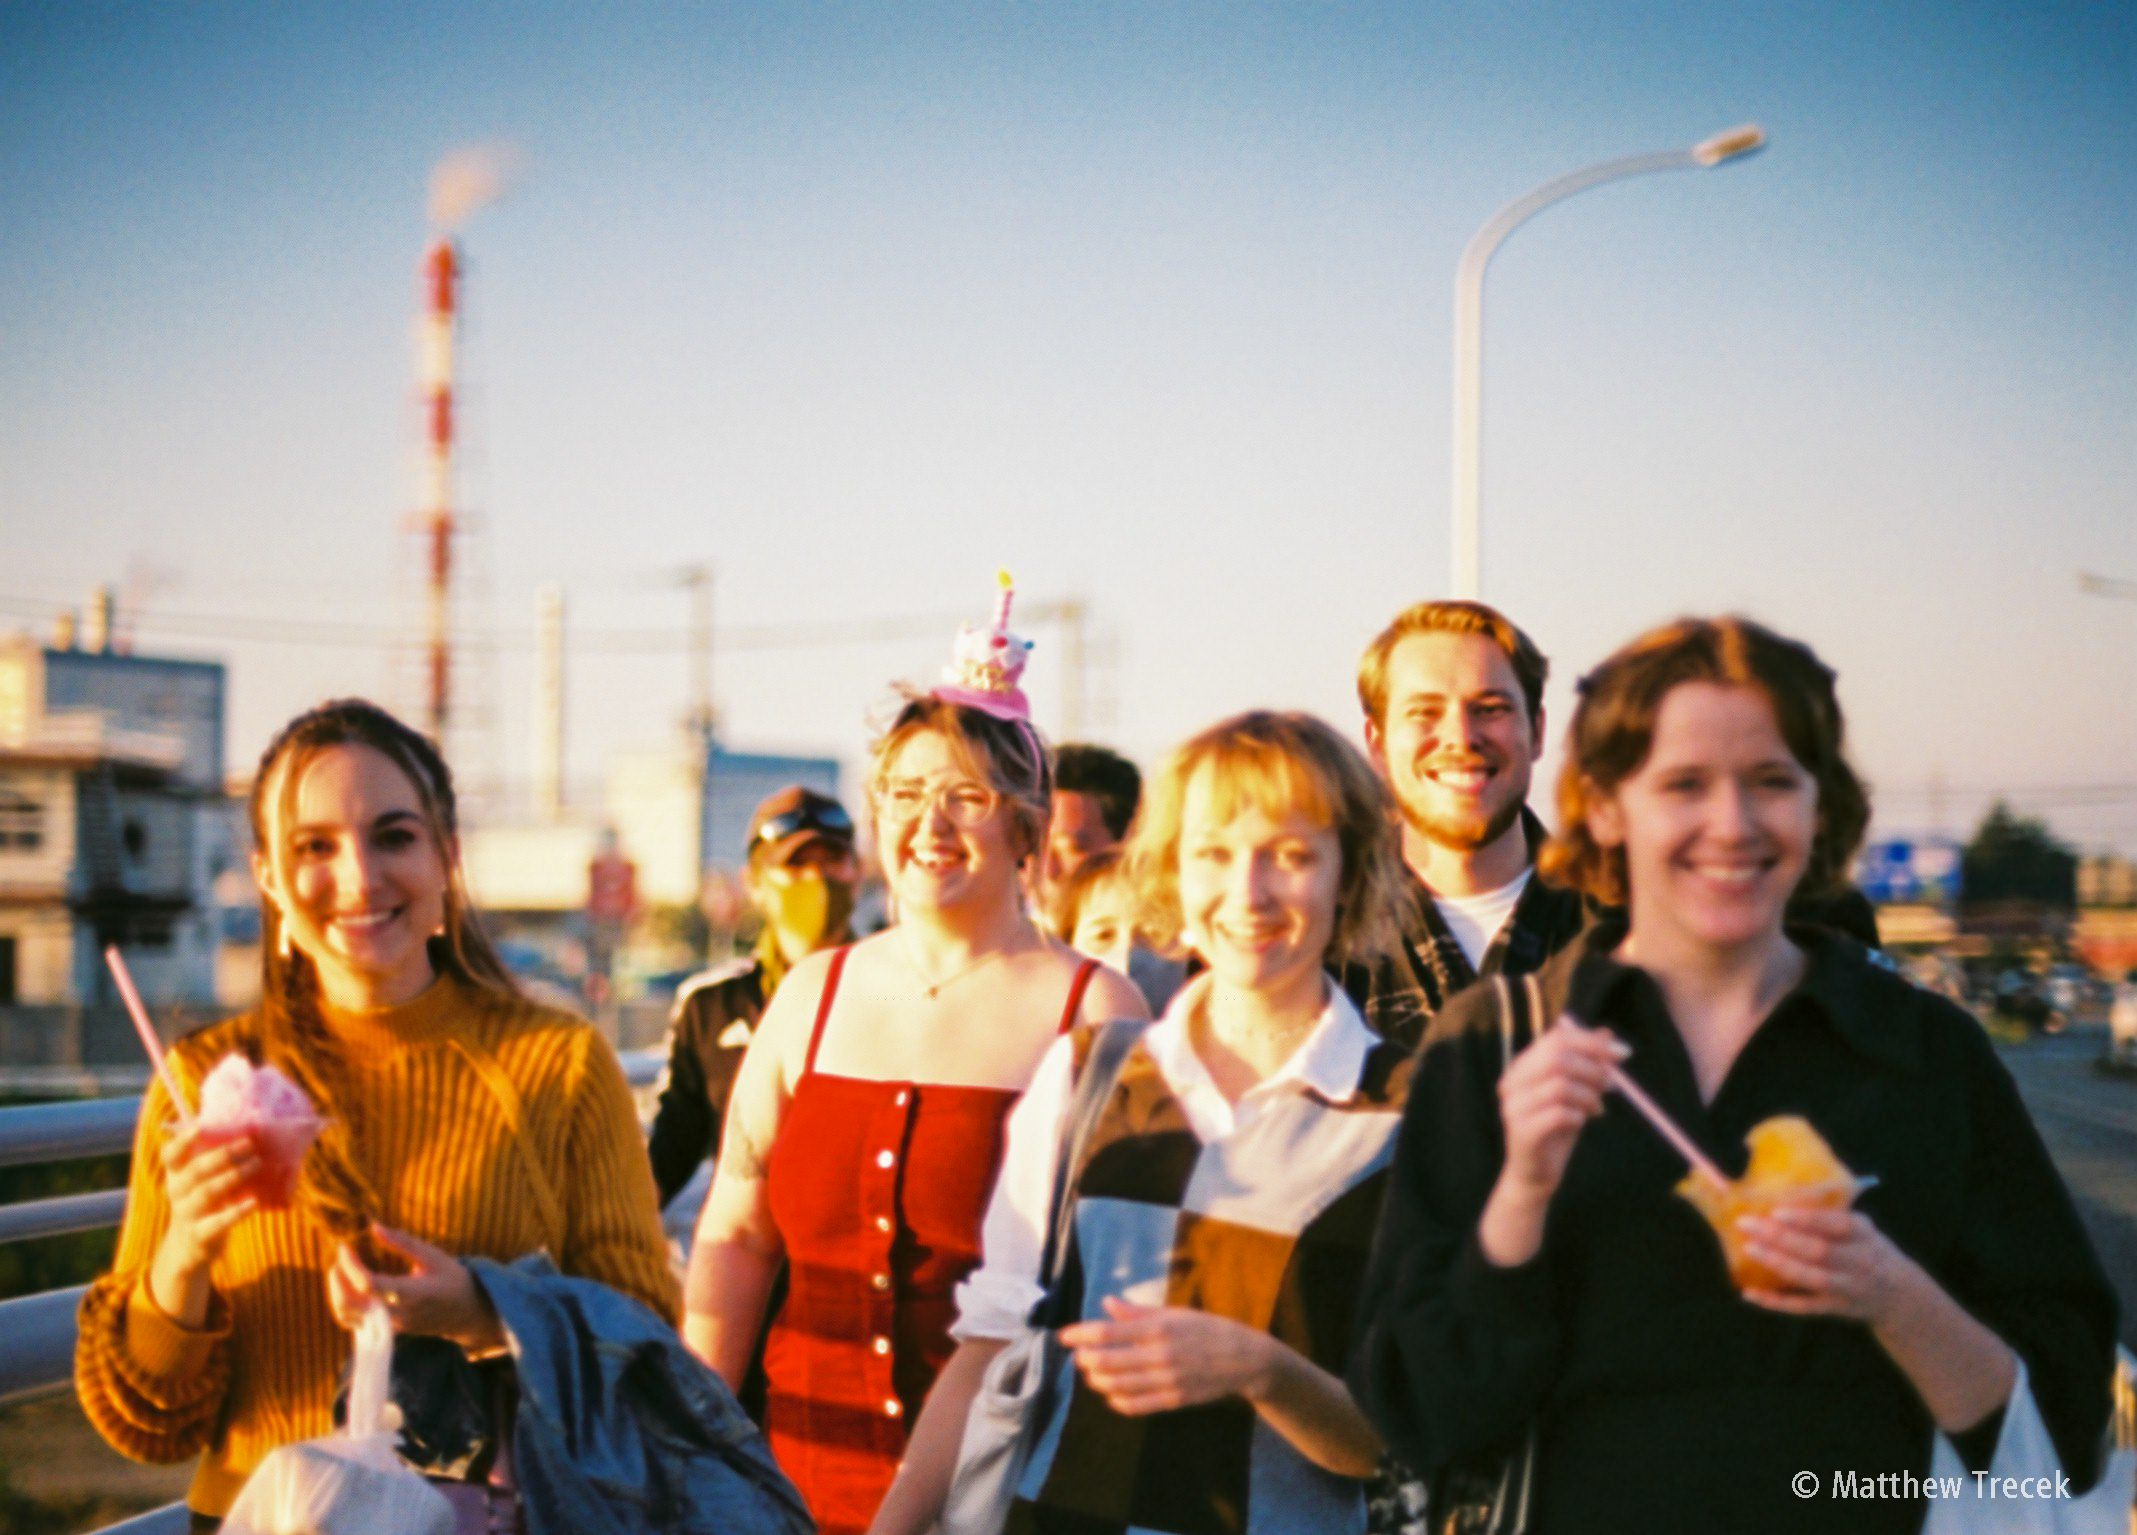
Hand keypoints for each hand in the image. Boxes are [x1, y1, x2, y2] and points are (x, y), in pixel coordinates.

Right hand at [152, 1123, 259, 1279]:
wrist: (186, 1247)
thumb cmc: (201, 1201)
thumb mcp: (200, 1181)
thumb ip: (214, 1158)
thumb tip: (250, 1129)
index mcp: (176, 1174)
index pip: (170, 1155)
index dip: (182, 1141)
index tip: (199, 1127)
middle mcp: (177, 1192)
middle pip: (195, 1170)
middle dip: (222, 1155)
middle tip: (248, 1143)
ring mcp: (187, 1214)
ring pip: (207, 1192)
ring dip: (233, 1176)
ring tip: (256, 1164)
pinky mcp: (200, 1235)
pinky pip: (217, 1223)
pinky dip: (236, 1212)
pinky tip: (254, 1201)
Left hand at [327, 1224, 504, 1353]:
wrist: (465, 1313)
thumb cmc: (451, 1279)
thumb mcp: (433, 1256)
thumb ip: (402, 1243)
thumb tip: (373, 1227)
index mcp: (411, 1294)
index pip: (369, 1284)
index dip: (350, 1265)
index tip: (344, 1245)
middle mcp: (396, 1315)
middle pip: (348, 1304)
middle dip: (337, 1278)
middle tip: (341, 1256)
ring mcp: (388, 1327)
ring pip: (345, 1315)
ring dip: (336, 1291)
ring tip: (342, 1268)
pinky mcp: (384, 1331)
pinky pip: (352, 1320)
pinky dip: (343, 1302)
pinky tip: (349, 1284)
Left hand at [1059, 1298, 1278, 1414]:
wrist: (1245, 1360)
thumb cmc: (1209, 1329)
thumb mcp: (1176, 1313)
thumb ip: (1139, 1311)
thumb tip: (1107, 1303)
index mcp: (1158, 1328)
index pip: (1107, 1332)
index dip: (1080, 1335)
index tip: (1064, 1336)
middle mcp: (1159, 1355)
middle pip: (1106, 1362)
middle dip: (1085, 1359)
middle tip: (1079, 1356)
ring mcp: (1165, 1381)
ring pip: (1116, 1386)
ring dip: (1097, 1380)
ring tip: (1093, 1373)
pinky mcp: (1172, 1400)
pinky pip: (1135, 1405)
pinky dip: (1116, 1400)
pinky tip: (1112, 1392)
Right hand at [1495, 1017, 1627, 1202]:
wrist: (1535, 1174)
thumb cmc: (1556, 1129)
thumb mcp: (1576, 1091)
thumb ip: (1587, 1063)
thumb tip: (1606, 1033)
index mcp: (1523, 1066)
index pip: (1557, 1039)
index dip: (1592, 1042)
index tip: (1624, 1053)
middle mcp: (1512, 1082)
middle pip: (1557, 1058)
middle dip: (1594, 1069)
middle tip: (1613, 1085)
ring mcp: (1513, 1107)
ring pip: (1560, 1085)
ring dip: (1589, 1096)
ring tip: (1597, 1109)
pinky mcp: (1521, 1131)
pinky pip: (1558, 1114)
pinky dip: (1578, 1115)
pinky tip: (1582, 1122)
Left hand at [1738, 1204, 1916, 1324]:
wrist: (1899, 1295)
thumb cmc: (1866, 1248)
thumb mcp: (1859, 1227)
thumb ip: (1828, 1212)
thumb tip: (1778, 1186)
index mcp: (1863, 1233)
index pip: (1837, 1224)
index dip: (1807, 1219)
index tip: (1776, 1211)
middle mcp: (1858, 1261)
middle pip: (1819, 1251)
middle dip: (1781, 1238)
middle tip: (1745, 1223)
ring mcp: (1847, 1287)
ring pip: (1810, 1277)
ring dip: (1777, 1264)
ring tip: (1749, 1248)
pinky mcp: (1835, 1308)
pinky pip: (1803, 1306)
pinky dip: (1776, 1301)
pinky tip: (1750, 1292)